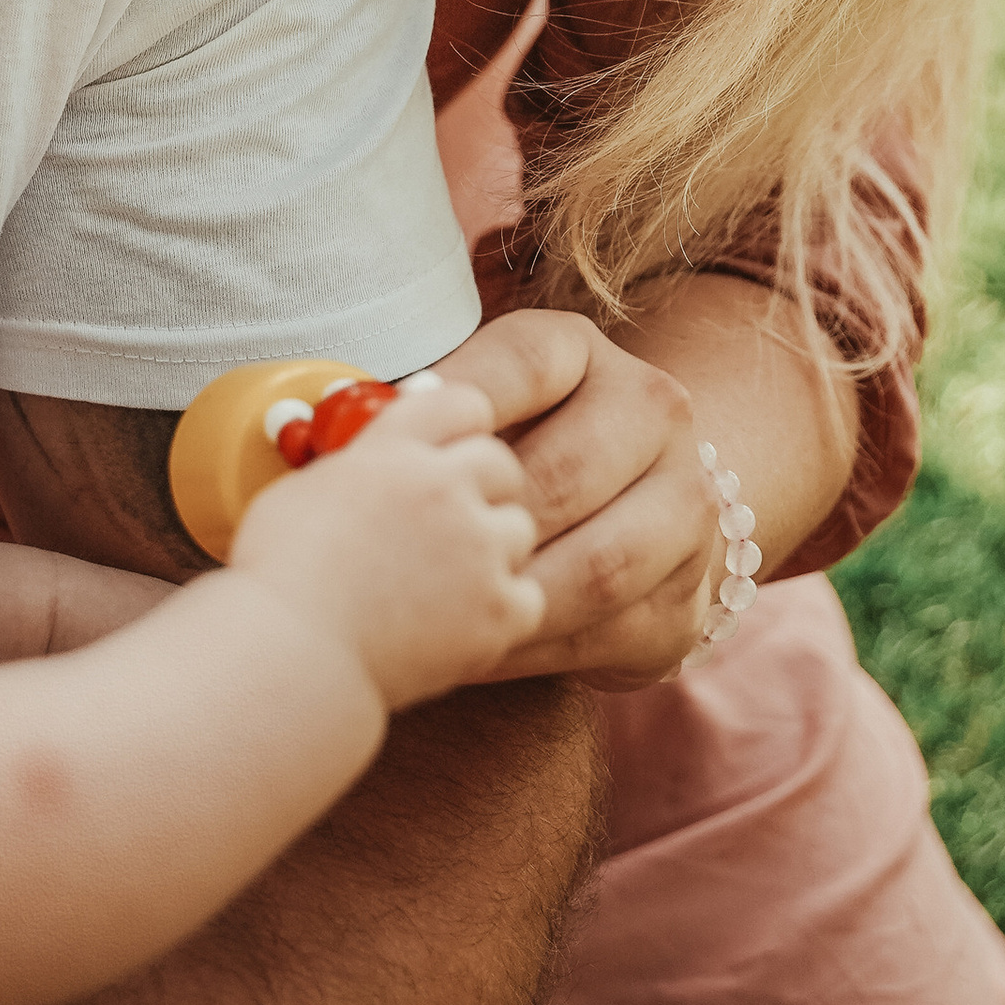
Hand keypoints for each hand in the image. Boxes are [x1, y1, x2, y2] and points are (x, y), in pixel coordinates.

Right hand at [232, 374, 543, 705]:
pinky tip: (462, 621)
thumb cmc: (280, 580)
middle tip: (454, 519)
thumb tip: (373, 462)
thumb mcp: (304, 489)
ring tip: (447, 580)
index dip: (463, 426)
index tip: (458, 444)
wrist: (293, 653)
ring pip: (519, 529)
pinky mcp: (498, 608)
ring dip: (492, 549)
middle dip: (483, 488)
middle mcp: (442, 487)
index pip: (462, 403)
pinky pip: (529, 596)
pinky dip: (502, 611)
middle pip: (500, 463)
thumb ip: (357, 466)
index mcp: (393, 449)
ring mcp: (477, 547)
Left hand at [430, 312, 716, 687]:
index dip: (454, 406)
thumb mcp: (476, 410)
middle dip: (483, 526)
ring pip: (597, 566)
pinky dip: (534, 649)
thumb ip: (416, 419)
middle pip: (564, 473)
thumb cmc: (516, 452)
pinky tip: (477, 651)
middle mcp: (653, 414)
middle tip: (415, 561)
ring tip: (442, 618)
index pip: (522, 364)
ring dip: (512, 599)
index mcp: (583, 353)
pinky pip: (607, 633)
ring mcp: (686, 507)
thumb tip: (316, 431)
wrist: (635, 504)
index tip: (393, 447)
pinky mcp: (688, 595)